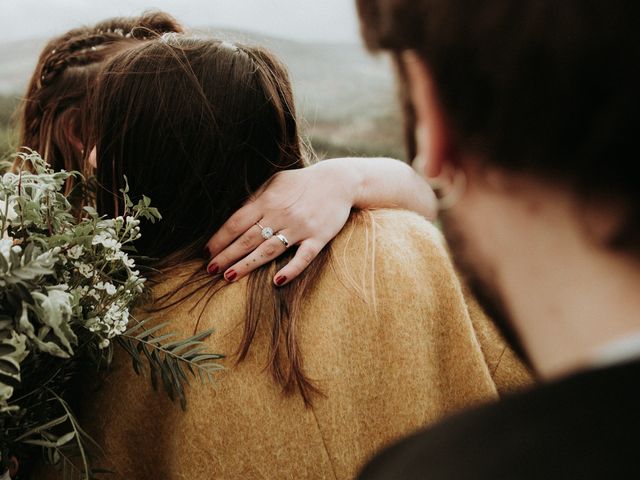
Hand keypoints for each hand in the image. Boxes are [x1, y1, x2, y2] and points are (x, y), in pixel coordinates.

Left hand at [205, 160, 357, 285]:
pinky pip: (303, 257)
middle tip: (210, 270)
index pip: (237, 223)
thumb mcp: (275, 183)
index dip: (220, 238)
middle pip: (248, 239)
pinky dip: (291, 269)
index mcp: (268, 201)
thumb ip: (256, 199)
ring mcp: (300, 227)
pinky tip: (277, 281)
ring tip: (229, 277)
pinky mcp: (318, 238)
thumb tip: (235, 217)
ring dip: (247, 265)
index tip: (207, 252)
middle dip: (226, 255)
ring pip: (269, 250)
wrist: (339, 181)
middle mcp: (281, 215)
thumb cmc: (302, 183)